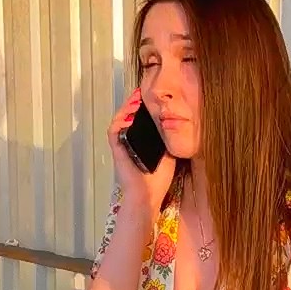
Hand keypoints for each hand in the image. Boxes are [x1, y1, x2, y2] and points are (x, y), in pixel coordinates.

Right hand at [108, 87, 175, 212]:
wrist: (148, 195)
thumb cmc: (158, 179)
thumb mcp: (168, 155)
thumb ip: (168, 141)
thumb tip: (176, 125)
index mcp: (141, 143)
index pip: (139, 121)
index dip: (141, 108)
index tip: (149, 98)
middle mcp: (130, 142)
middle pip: (127, 117)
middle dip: (133, 104)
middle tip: (140, 93)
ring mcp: (122, 146)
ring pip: (119, 121)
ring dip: (125, 109)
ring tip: (135, 101)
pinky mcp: (117, 150)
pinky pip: (113, 132)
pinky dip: (119, 122)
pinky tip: (129, 116)